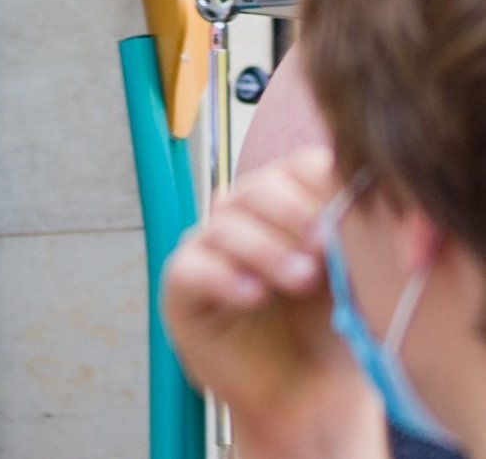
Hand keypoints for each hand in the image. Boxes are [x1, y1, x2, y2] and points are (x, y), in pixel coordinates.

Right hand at [161, 148, 378, 455]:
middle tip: (325, 245)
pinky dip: (225, 278)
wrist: (309, 395)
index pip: (299, 169)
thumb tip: (380, 213)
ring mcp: (209, 249)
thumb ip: (359, 242)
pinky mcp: (183, 286)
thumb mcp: (356, 281)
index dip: (323, 185)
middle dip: (294, 214)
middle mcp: (245, 218)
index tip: (353, 215)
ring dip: (266, 249)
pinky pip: (193, 268)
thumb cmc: (334, 332)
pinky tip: (255, 295)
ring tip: (301, 279)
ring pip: (226, 224)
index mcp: (289, 206)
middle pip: (259, 188)